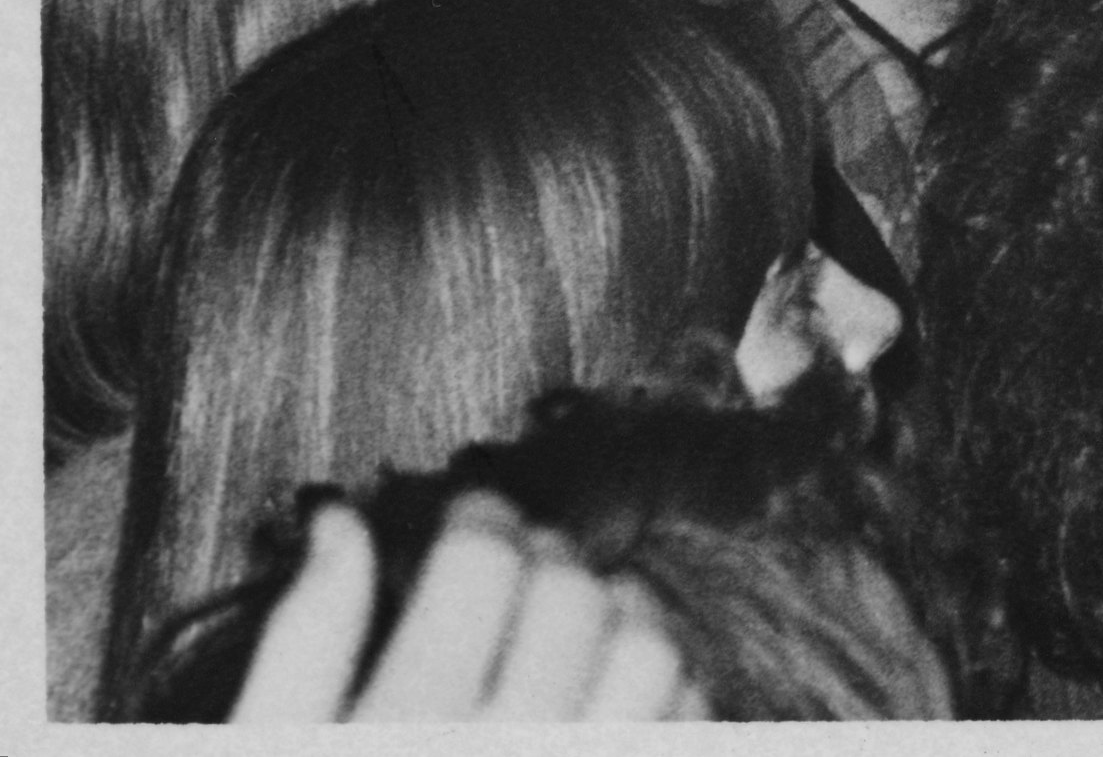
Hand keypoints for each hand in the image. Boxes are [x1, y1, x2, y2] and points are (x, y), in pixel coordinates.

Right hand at [230, 497, 706, 723]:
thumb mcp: (268, 744)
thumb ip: (305, 636)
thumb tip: (337, 516)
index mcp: (407, 723)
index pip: (485, 563)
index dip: (481, 514)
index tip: (467, 512)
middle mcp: (517, 752)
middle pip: (574, 595)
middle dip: (547, 554)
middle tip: (514, 558)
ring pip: (657, 651)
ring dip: (623, 609)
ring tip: (576, 612)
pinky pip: (691, 724)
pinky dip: (670, 685)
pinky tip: (616, 688)